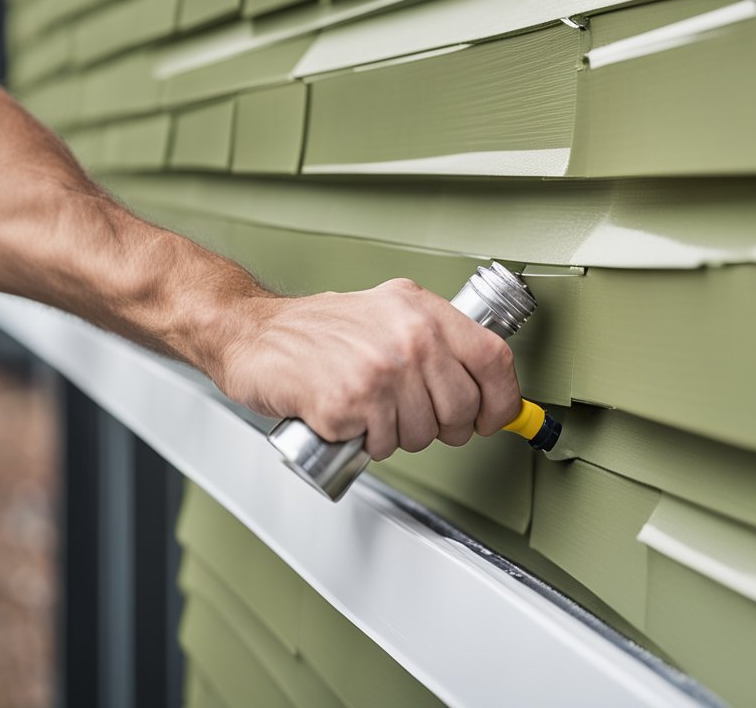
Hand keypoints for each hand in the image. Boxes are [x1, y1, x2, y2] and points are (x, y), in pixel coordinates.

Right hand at [213, 278, 521, 459]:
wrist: (254, 334)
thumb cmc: (318, 329)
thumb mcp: (389, 313)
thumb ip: (437, 341)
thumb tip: (488, 388)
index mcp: (423, 310)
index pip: (494, 360)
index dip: (500, 401)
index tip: (490, 417)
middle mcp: (408, 336)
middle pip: (461, 409)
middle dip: (440, 427)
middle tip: (409, 415)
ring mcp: (380, 370)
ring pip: (421, 434)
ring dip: (395, 435)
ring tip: (369, 408)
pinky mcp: (350, 402)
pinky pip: (380, 445)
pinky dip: (361, 440)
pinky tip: (344, 413)